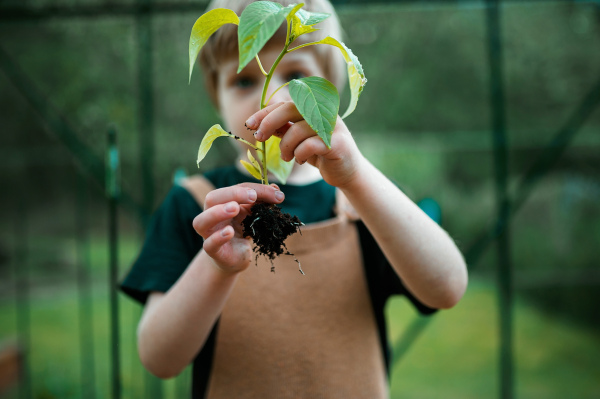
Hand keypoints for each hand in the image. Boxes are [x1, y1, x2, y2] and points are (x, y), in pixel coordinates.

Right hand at [192, 183, 283, 273]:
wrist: (236, 257)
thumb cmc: (243, 231)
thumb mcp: (253, 215)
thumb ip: (263, 202)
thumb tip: (277, 190)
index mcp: (222, 203)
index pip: (234, 189)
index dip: (253, 189)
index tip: (274, 193)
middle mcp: (212, 215)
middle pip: (212, 199)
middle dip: (232, 194)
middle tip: (252, 196)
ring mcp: (209, 234)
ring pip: (201, 221)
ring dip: (217, 213)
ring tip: (234, 208)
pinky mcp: (213, 251)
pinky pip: (209, 244)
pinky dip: (218, 237)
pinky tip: (230, 232)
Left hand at [246, 101, 365, 188]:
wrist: (347, 172)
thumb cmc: (321, 153)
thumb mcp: (299, 139)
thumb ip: (284, 128)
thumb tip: (259, 123)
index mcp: (315, 107)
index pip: (285, 103)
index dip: (265, 112)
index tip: (250, 125)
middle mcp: (325, 112)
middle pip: (290, 108)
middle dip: (269, 123)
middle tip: (259, 138)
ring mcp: (334, 126)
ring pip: (297, 130)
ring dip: (286, 147)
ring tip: (288, 157)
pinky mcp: (338, 143)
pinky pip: (309, 146)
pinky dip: (300, 154)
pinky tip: (302, 160)